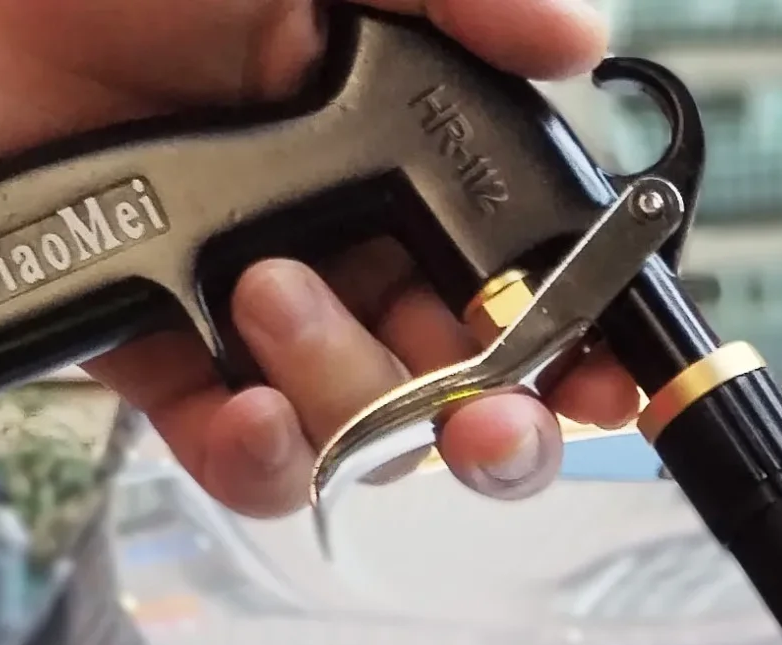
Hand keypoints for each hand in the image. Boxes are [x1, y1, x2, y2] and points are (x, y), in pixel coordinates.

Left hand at [0, 0, 638, 512]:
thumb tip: (573, 34)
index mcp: (413, 161)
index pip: (540, 281)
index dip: (590, 346)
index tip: (610, 374)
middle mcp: (359, 254)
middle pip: (481, 399)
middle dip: (503, 428)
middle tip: (485, 415)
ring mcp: (267, 324)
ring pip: (371, 441)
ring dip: (353, 399)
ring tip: (273, 292)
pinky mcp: (171, 370)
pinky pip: (249, 465)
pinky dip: (266, 459)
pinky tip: (252, 408)